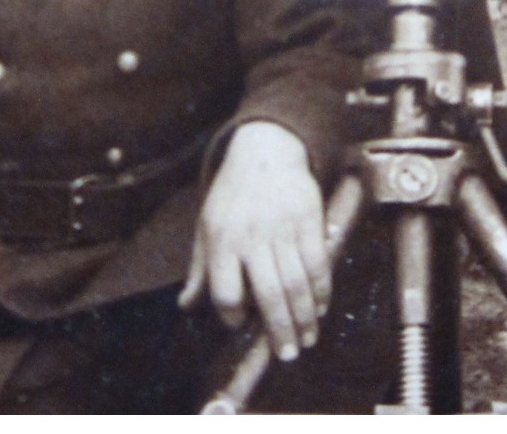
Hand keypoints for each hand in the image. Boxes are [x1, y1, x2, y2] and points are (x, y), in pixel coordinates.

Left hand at [179, 122, 328, 361]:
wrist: (265, 151)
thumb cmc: (232, 193)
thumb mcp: (206, 225)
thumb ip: (199, 268)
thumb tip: (185, 306)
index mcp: (222, 240)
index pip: (225, 291)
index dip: (232, 314)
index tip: (241, 324)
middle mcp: (252, 238)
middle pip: (268, 294)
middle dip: (280, 330)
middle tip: (288, 355)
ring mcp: (283, 230)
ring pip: (296, 283)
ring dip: (304, 317)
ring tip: (307, 339)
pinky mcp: (308, 221)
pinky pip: (317, 264)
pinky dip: (321, 290)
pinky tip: (320, 306)